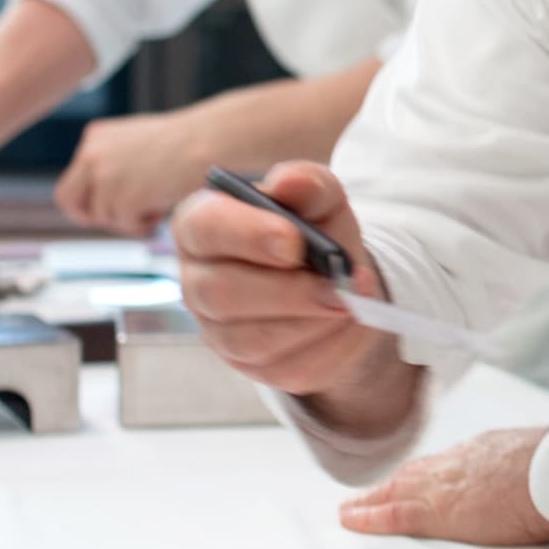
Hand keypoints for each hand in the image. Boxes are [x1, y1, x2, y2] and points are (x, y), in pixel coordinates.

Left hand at [55, 108, 214, 236]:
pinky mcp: (120, 198)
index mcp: (94, 137)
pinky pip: (125, 225)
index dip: (89, 199)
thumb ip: (115, 163)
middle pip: (68, 200)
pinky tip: (162, 207)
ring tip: (158, 204)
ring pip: (103, 217)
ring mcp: (103, 177)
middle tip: (122, 218)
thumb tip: (104, 194)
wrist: (208, 140)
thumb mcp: (137, 143)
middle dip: (94, 215)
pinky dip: (144, 223)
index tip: (110, 206)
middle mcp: (91, 155)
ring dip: (129, 218)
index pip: (73, 179)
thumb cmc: (185, 141)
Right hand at [169, 161, 409, 432]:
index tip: (294, 242)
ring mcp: (218, 329)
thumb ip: (308, 184)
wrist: (339, 282)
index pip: (204, 228)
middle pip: (220, 294)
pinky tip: (346, 324)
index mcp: (203, 225)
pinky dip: (324, 346)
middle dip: (287, 291)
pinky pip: (281, 367)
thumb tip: (288, 181)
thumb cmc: (317, 232)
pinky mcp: (250, 366)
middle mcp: (199, 280)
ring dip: (310, 321)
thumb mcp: (322, 200)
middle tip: (337, 285)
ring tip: (350, 301)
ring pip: (249, 339)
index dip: (246, 235)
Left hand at [338, 426, 548, 545]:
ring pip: (396, 490)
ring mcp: (443, 485)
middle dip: (392, 484)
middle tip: (370, 493)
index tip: (417, 477)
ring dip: (372, 498)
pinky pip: (392, 514)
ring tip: (352, 508)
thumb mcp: (546, 459)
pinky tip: (350, 520)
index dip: (428, 471)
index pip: (448, 462)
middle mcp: (458, 462)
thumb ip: (536, 469)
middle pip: (415, 472)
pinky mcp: (435, 512)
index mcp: (487, 450)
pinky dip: (368, 517)